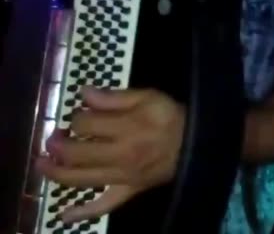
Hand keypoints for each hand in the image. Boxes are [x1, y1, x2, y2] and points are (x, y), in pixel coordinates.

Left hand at [36, 87, 184, 222]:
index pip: (85, 123)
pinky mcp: (128, 191)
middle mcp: (119, 154)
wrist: (197, 144)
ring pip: (80, 179)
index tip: (79, 114)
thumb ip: (115, 97)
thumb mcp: (149, 97)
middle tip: (52, 137)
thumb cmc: (171, 118)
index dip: (76, 117)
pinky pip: (104, 206)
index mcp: (126, 128)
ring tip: (42, 164)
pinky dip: (82, 213)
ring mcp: (122, 176)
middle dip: (57, 143)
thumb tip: (84, 93)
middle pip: (75, 152)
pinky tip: (63, 215)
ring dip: (55, 173)